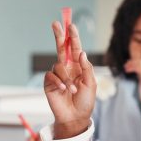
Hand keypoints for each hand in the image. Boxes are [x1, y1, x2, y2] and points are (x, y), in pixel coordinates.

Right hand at [44, 20, 95, 138]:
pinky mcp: (49, 83)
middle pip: (61, 48)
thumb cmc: (85, 101)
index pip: (74, 48)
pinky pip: (51, 76)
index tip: (71, 25)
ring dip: (67, 78)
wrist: (75, 117)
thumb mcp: (91, 83)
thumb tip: (81, 52)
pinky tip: (63, 90)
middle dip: (58, 35)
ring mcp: (57, 75)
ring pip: (58, 66)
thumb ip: (87, 68)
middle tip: (55, 23)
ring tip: (72, 90)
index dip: (72, 37)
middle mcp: (67, 68)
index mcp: (78, 66)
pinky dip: (59, 82)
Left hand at [124, 58, 140, 102]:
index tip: (129, 64)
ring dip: (132, 64)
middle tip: (126, 65)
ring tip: (126, 68)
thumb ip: (140, 74)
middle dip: (133, 62)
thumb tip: (133, 68)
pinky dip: (132, 68)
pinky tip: (128, 70)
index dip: (135, 61)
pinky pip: (140, 68)